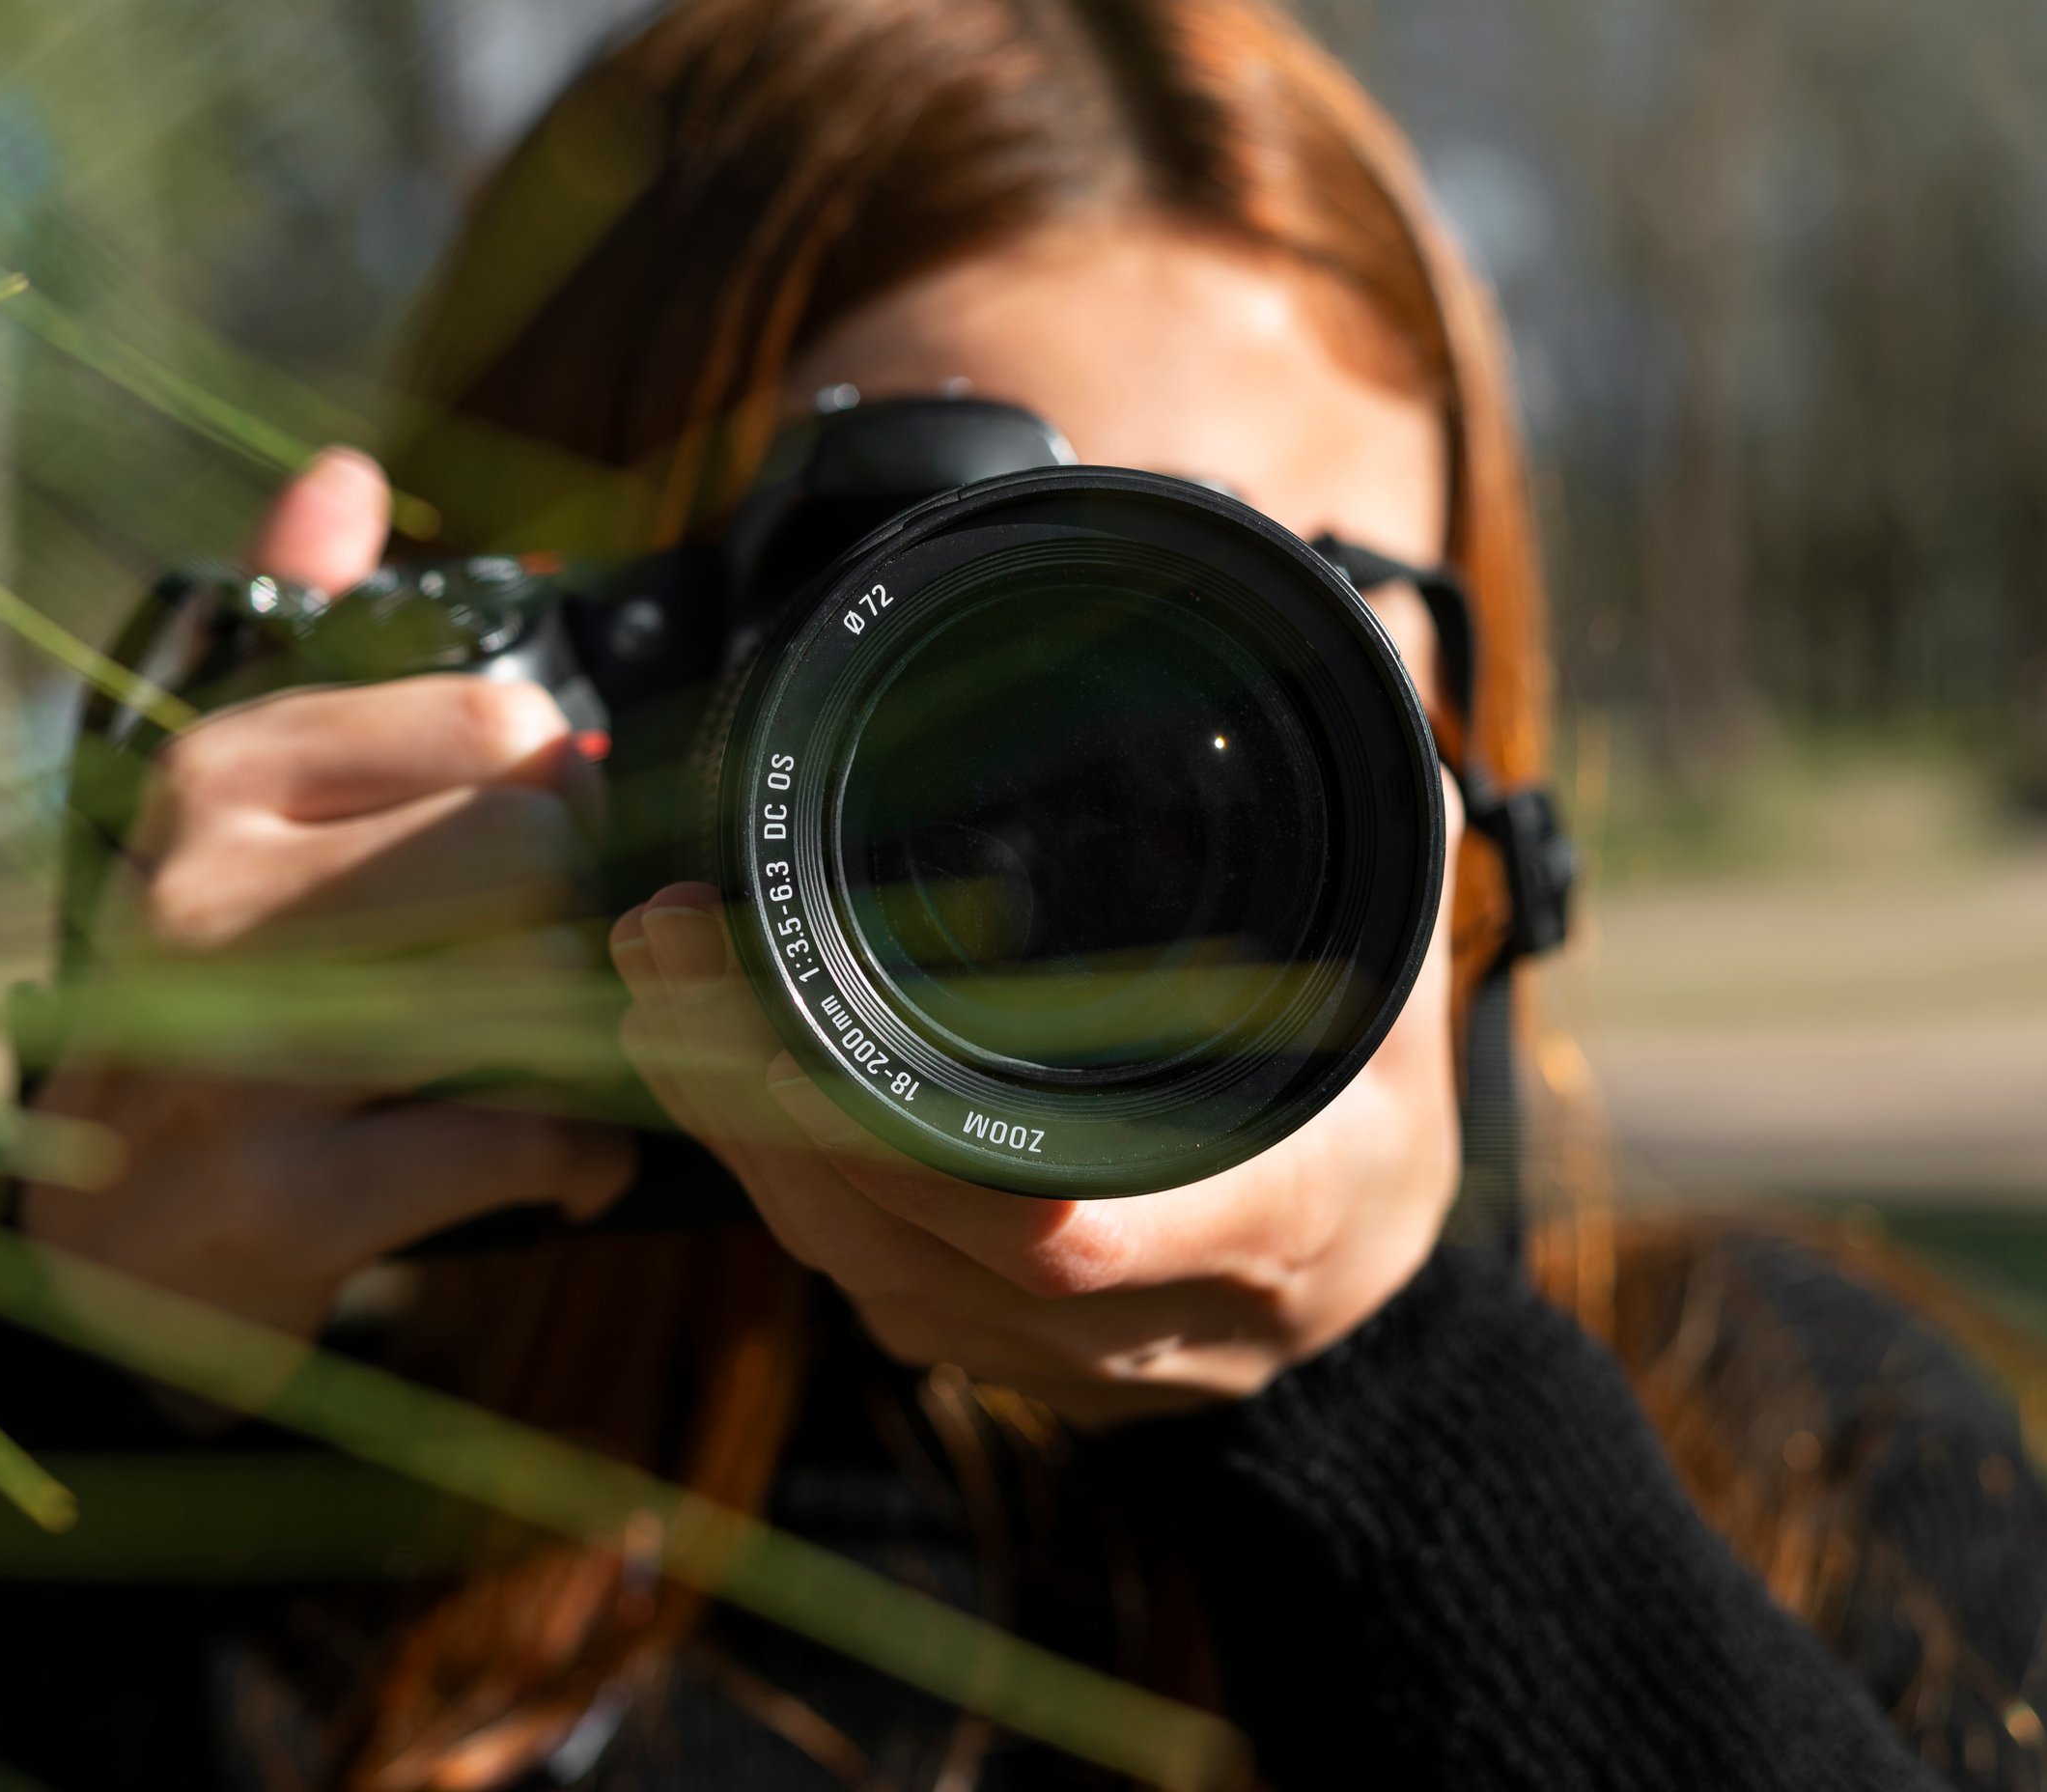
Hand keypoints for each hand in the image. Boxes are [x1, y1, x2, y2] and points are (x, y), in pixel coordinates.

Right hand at [23, 447, 635, 1340]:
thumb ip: (291, 626)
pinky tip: (556, 1160)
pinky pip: (521, 1140)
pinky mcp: (282, 1200)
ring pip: (534, 985)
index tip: (533, 848)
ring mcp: (235, 1054)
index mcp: (215, 772)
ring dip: (585, 1037)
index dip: (556, 789)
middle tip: (544, 964)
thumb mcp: (221, 808)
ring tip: (547, 1058)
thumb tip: (345, 473)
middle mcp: (208, 895)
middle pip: (532, 850)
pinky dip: (577, 1157)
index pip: (490, 720)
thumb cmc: (196, 1001)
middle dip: (573, 915)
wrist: (92, 1258)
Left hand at [609, 817, 1462, 1426]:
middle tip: (667, 939)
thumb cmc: (1375, 1120)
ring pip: (854, 1261)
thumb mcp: (1396, 1000)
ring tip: (650, 973)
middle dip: (761, 1094)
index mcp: (1268, 1222)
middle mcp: (1148, 1320)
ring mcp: (1051, 1360)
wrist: (1366, 1308)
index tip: (797, 1048)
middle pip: (909, 1240)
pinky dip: (764, 1166)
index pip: (1065, 1230)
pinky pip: (849, 1272)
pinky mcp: (982, 1356)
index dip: (916, 1155)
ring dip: (731, 1121)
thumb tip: (1334, 687)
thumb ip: (1358, 873)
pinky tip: (697, 1062)